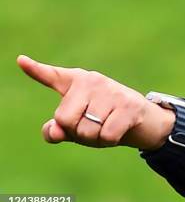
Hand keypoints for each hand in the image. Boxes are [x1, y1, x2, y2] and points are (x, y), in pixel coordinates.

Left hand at [17, 55, 175, 149]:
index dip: (36, 70)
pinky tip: (120, 129)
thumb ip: (59, 130)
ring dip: (97, 139)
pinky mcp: (129, 105)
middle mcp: (93, 81)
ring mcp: (112, 91)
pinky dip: (111, 140)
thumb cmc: (107, 121)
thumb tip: (54, 131)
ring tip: (109, 127)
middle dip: (78, 133)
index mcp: (77, 82)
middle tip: (95, 126)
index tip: (21, 61)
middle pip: (65, 119)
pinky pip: (106, 134)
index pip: (52, 76)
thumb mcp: (80, 127)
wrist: (146, 122)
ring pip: (87, 130)